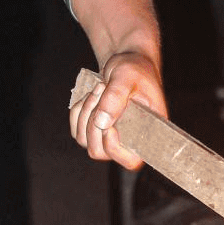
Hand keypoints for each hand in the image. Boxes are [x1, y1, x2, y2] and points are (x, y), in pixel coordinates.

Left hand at [69, 50, 166, 168]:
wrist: (128, 64)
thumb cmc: (135, 70)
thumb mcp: (127, 76)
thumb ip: (116, 96)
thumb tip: (102, 122)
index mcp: (147, 134)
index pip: (131, 160)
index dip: (114, 148)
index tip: (108, 124)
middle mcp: (128, 142)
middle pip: (98, 151)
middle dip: (92, 121)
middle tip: (102, 90)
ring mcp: (109, 139)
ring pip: (84, 140)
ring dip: (85, 113)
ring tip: (99, 89)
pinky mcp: (94, 132)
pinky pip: (76, 131)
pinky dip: (77, 112)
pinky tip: (91, 96)